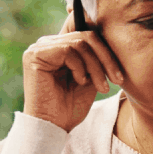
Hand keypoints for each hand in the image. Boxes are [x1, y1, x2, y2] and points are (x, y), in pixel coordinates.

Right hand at [21, 11, 124, 131]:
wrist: (54, 127)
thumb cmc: (71, 106)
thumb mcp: (90, 77)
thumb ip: (94, 56)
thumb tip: (111, 34)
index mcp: (59, 46)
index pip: (82, 26)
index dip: (101, 33)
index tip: (116, 55)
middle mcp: (47, 43)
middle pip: (86, 34)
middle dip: (106, 57)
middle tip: (117, 78)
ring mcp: (39, 48)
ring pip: (80, 42)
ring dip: (96, 66)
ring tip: (101, 86)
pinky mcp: (35, 55)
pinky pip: (68, 50)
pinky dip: (80, 67)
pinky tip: (80, 82)